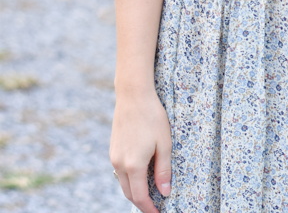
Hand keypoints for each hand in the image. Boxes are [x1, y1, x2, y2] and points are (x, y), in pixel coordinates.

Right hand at [110, 90, 171, 212]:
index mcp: (134, 165)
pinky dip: (129, 179)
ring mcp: (114, 156)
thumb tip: (165, 192)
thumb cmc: (152, 117)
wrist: (133, 95)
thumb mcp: (164, 143)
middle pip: (129, 193)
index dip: (149, 209)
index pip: (140, 197)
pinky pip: (120, 171)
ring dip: (134, 191)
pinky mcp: (113, 149)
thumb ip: (163, 170)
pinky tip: (140, 174)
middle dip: (141, 203)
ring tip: (149, 192)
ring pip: (123, 183)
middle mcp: (120, 164)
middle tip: (154, 206)